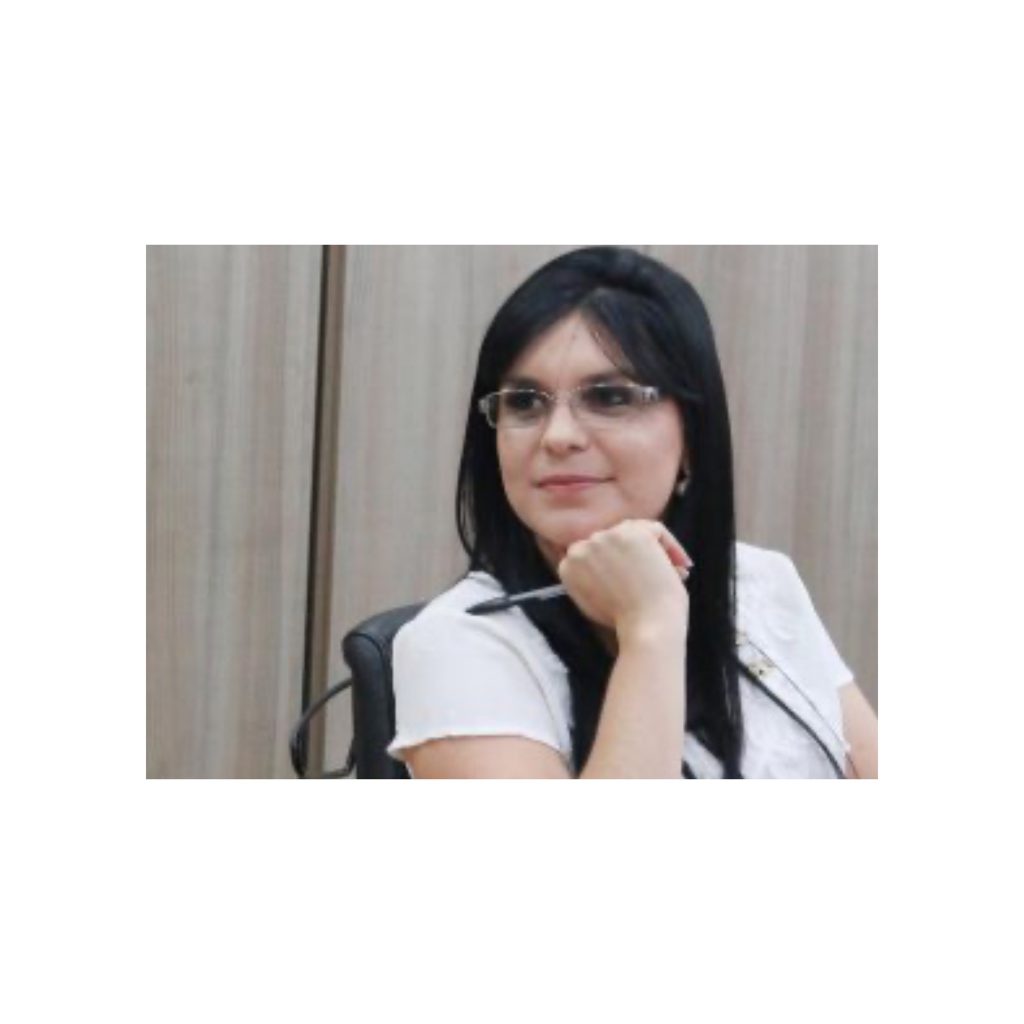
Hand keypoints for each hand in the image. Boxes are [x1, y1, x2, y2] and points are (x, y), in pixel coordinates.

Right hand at [555, 519, 692, 633]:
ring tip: (674, 572)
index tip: (635, 578)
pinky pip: (656, 529)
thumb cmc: (627, 624)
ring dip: (654, 550)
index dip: (617, 561)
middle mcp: (582, 547)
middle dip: (636, 555)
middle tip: (657, 575)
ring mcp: (606, 537)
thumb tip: (613, 563)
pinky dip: (671, 545)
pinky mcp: (633, 533)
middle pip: (612, 538)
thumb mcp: (596, 602)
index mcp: (568, 566)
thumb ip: (594, 578)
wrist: (646, 629)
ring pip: (634, 530)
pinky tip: (682, 566)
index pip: (594, 551)